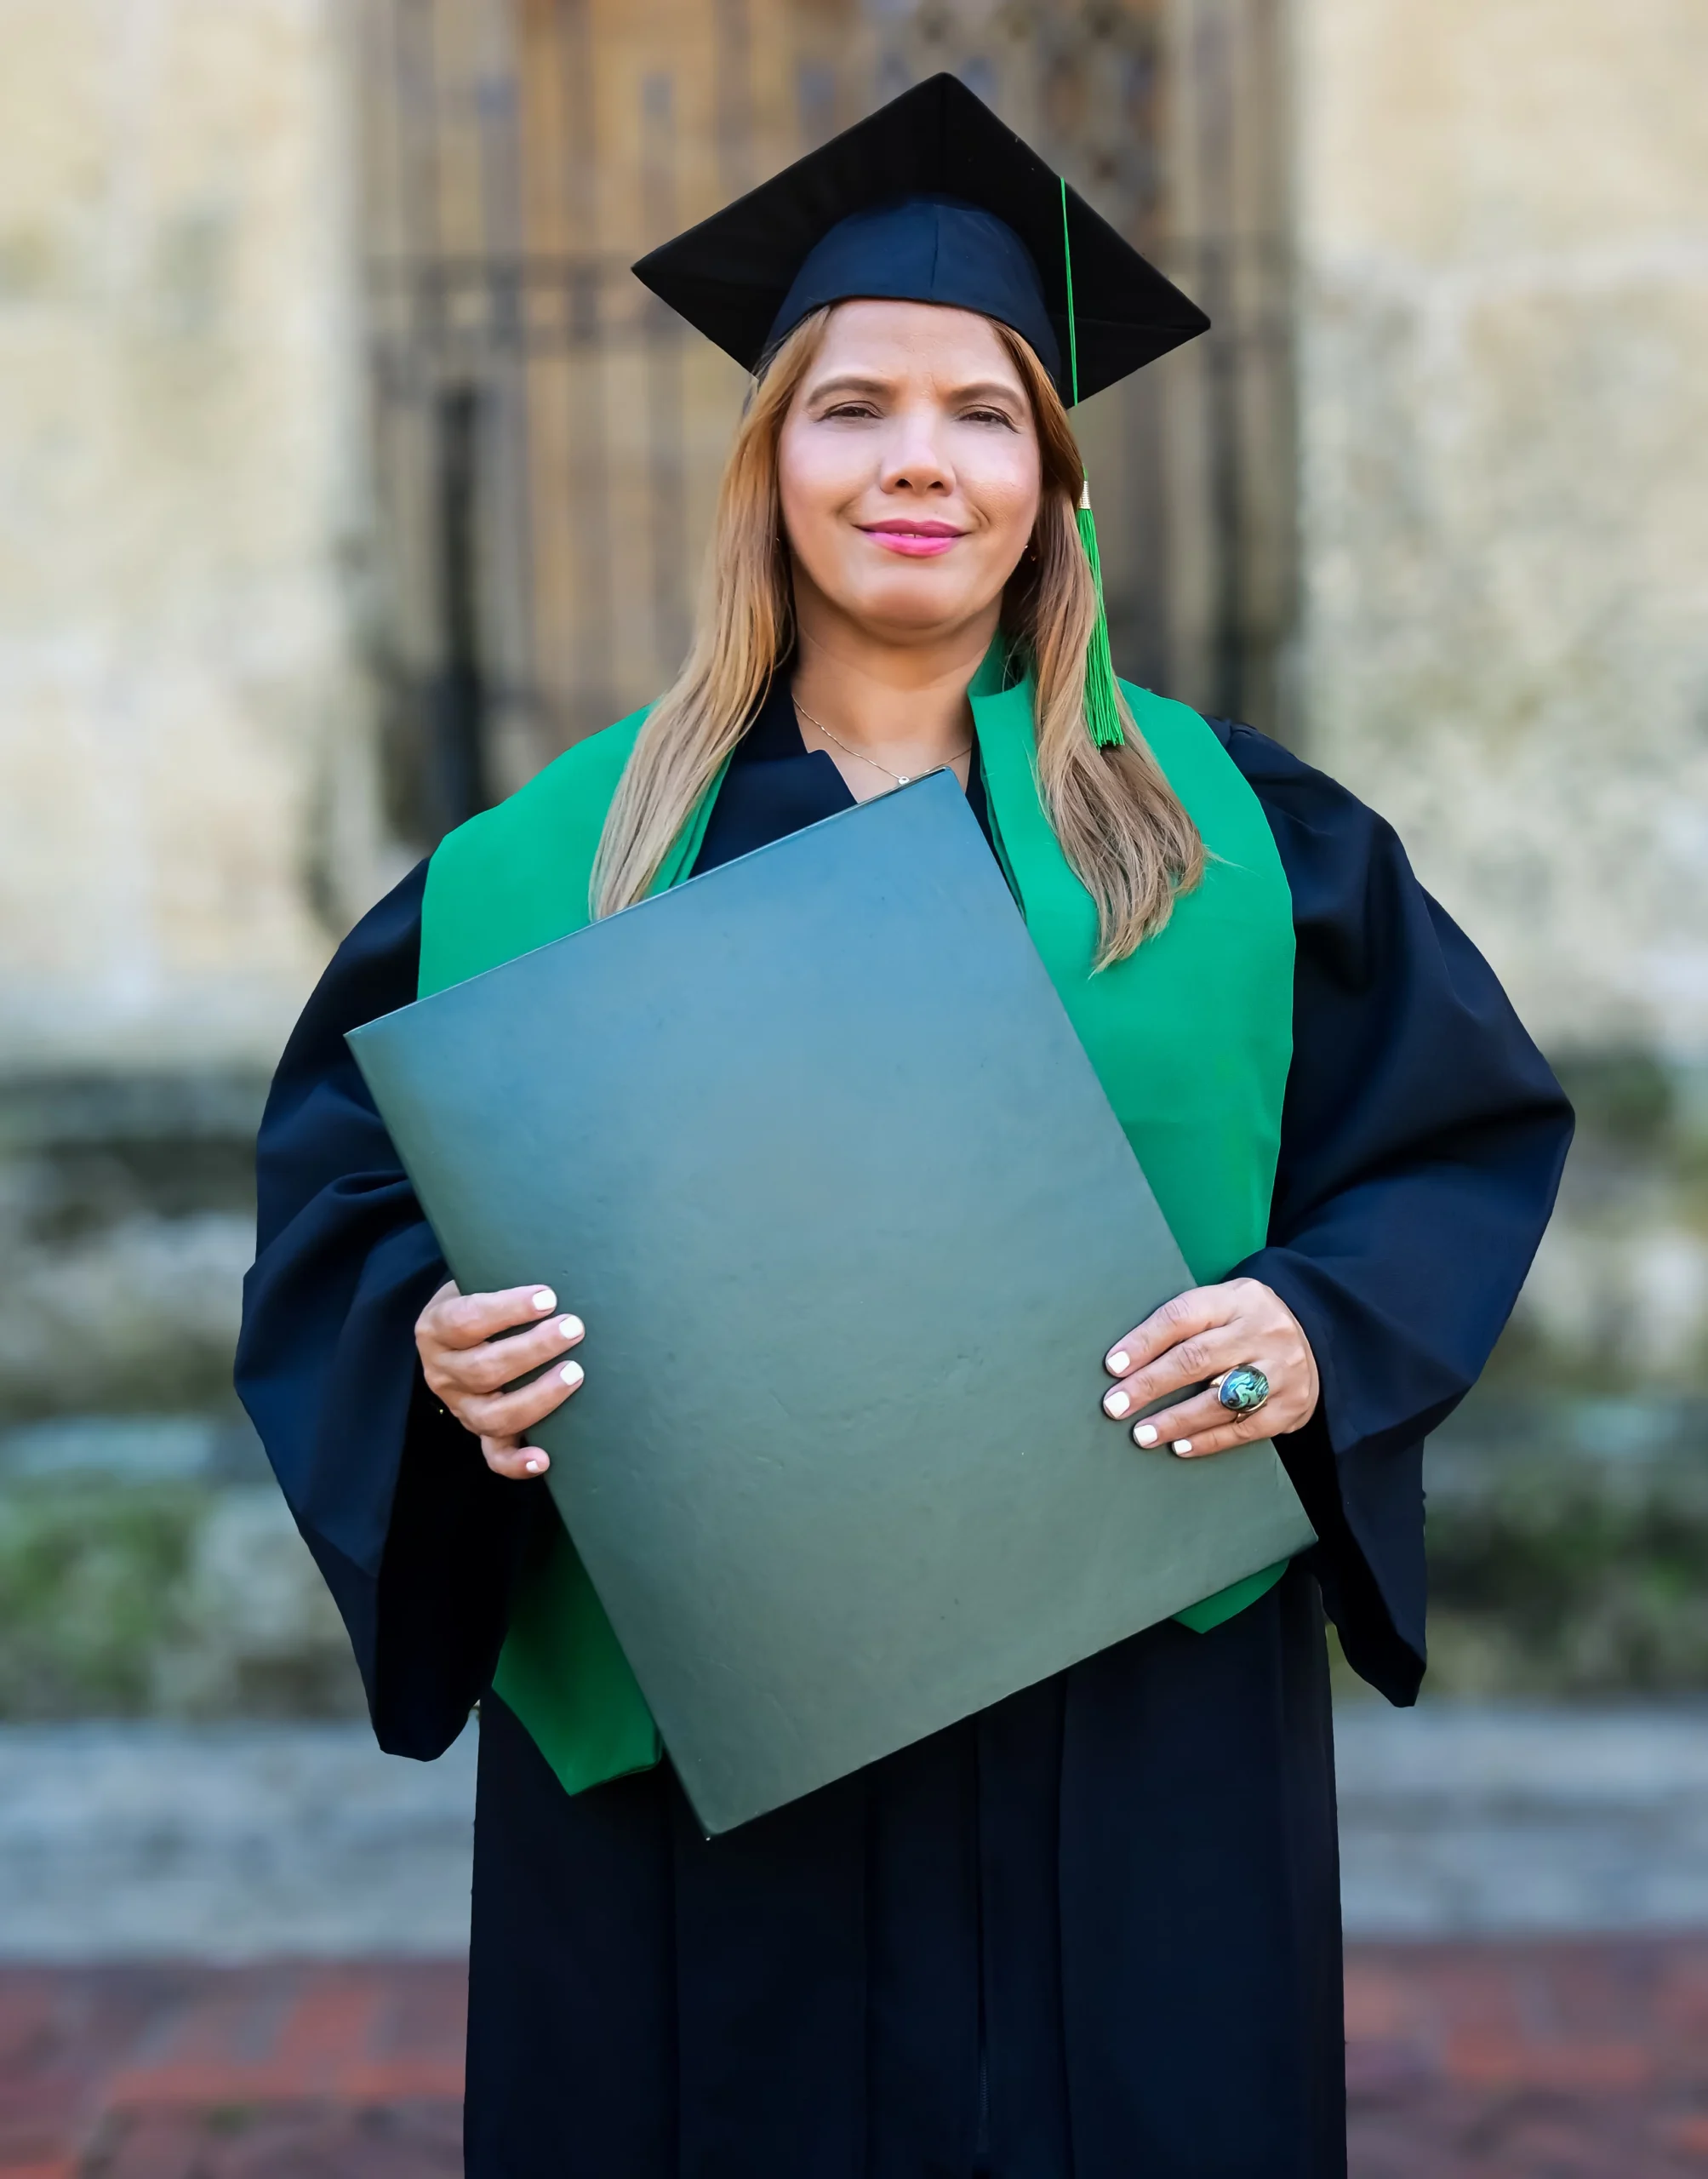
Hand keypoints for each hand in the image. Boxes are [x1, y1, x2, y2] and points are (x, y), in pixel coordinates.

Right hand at [415, 1280, 585, 1479]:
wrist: (456, 1326)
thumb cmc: (479, 1295)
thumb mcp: (475, 1278)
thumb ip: (500, 1276)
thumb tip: (559, 1268)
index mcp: (436, 1328)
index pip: (466, 1321)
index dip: (508, 1310)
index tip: (548, 1296)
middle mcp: (442, 1372)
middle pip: (485, 1369)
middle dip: (534, 1349)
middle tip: (574, 1328)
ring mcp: (460, 1406)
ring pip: (493, 1415)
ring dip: (539, 1396)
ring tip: (576, 1374)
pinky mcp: (479, 1431)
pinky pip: (494, 1455)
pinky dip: (517, 1463)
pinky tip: (545, 1458)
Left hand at [1098, 1277, 1317, 1458]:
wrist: (1320, 1336)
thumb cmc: (1249, 1322)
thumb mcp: (1226, 1303)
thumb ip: (1187, 1323)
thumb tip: (1126, 1360)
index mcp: (1237, 1299)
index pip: (1183, 1316)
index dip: (1144, 1342)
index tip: (1113, 1366)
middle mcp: (1262, 1332)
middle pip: (1197, 1358)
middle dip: (1151, 1385)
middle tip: (1116, 1406)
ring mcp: (1280, 1371)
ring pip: (1220, 1399)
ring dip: (1175, 1420)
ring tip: (1142, 1434)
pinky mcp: (1291, 1406)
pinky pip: (1244, 1429)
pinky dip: (1208, 1440)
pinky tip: (1179, 1446)